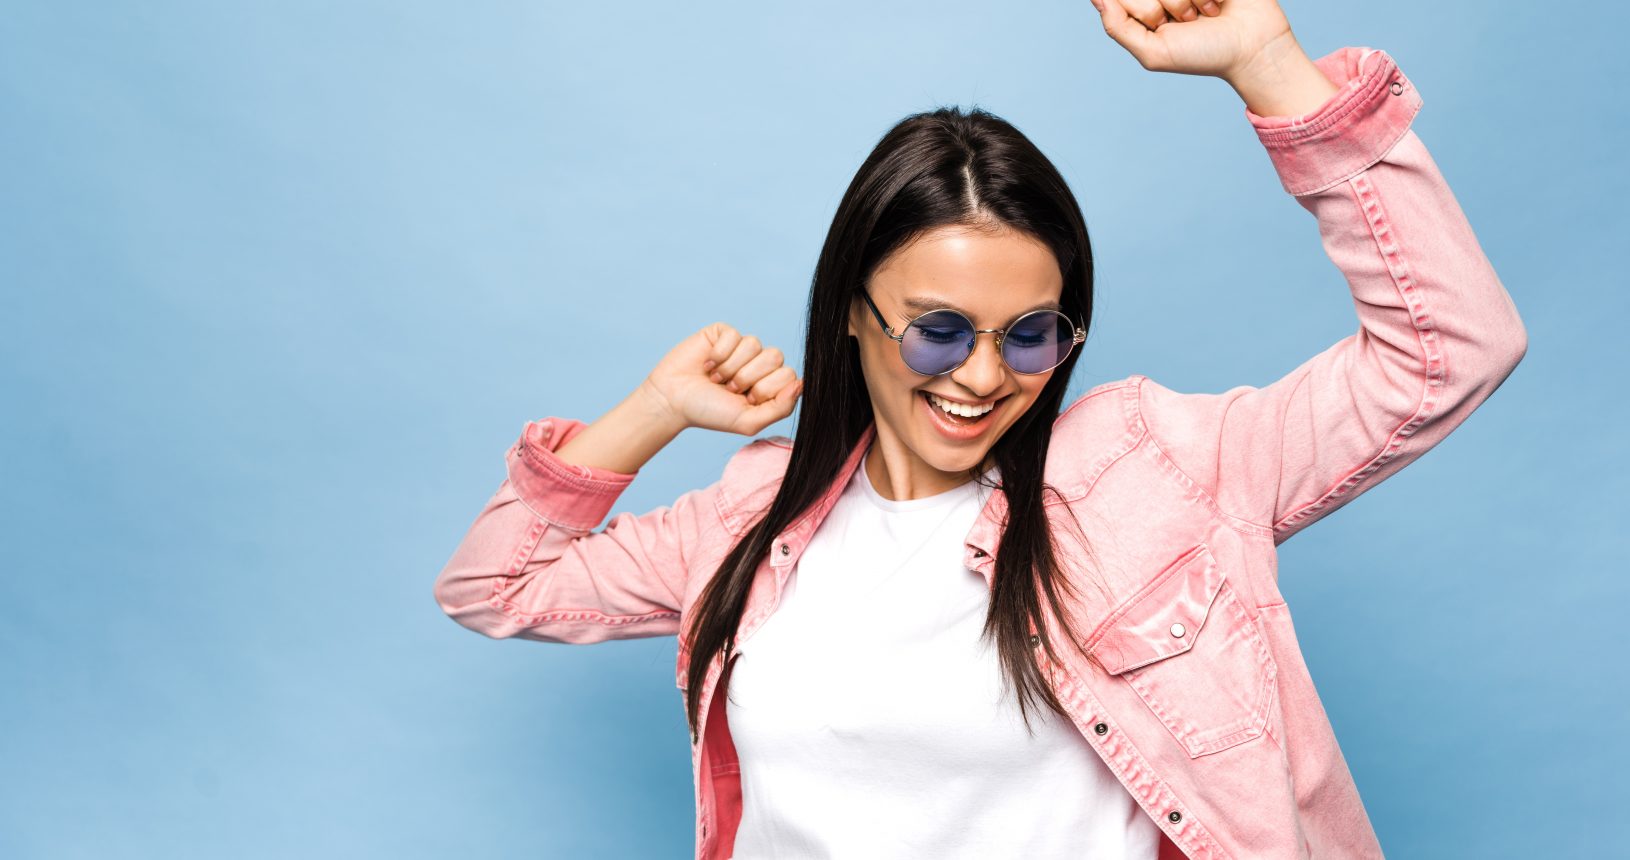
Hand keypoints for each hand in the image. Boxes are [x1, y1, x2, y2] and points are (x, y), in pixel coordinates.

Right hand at [642, 322, 803, 436]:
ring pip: (754, 344)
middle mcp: (758, 364)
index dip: (766, 388)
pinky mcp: (723, 334)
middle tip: (729, 389)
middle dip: (748, 377)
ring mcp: (741, 347)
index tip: (746, 400)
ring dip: (731, 367)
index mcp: (769, 384)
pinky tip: (707, 364)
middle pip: (775, 356)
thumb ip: (781, 407)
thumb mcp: (748, 421)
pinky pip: (733, 335)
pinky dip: (719, 354)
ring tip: (715, 378)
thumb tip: (802, 383)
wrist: (673, 401)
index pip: (788, 375)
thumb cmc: (709, 413)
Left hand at [1089, 0, 1294, 81]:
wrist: (1253, 49)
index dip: (1143, 9)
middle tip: (1186, 22)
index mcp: (1143, 9)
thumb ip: (1118, 27)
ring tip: (1204, 14)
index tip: (1160, 22)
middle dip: (1166, 5)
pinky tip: (1219, 3)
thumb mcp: (1154, 52)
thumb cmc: (1204, 55)